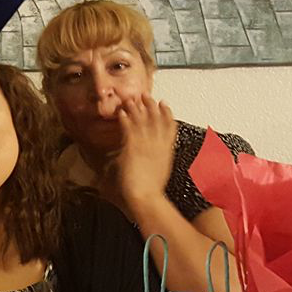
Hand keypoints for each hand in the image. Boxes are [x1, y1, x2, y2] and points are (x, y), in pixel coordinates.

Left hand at [115, 94, 176, 211]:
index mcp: (167, 150)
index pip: (170, 126)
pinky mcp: (133, 147)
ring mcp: (146, 144)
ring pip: (142, 120)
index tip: (164, 103)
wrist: (146, 196)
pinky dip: (125, 119)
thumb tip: (152, 162)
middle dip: (151, 105)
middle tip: (146, 95)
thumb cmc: (151, 191)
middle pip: (157, 118)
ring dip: (137, 108)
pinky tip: (121, 113)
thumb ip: (157, 162)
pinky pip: (129, 128)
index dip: (167, 113)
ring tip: (132, 98)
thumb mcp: (160, 172)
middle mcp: (158, 144)